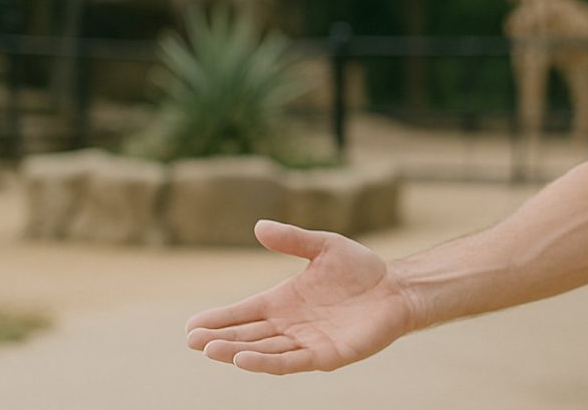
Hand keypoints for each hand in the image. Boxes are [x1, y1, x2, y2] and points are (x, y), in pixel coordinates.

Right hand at [185, 219, 415, 373]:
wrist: (397, 288)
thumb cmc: (361, 269)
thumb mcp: (324, 246)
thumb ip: (293, 240)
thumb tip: (258, 226)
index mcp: (284, 301)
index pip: (244, 313)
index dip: (218, 319)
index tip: (191, 326)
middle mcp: (290, 325)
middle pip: (247, 335)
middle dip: (219, 339)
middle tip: (192, 341)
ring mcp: (306, 342)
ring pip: (264, 351)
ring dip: (236, 351)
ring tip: (210, 349)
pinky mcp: (326, 356)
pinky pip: (291, 362)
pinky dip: (266, 361)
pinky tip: (243, 359)